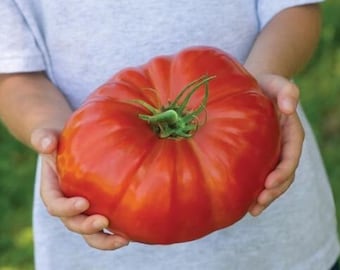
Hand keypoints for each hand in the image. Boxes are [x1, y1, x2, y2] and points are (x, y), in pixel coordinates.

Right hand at [31, 128, 128, 249]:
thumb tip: (46, 144)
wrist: (72, 146)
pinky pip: (106, 225)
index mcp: (53, 190)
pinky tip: (132, 231)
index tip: (83, 202)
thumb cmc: (61, 141)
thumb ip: (43, 138)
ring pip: (90, 233)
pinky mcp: (99, 208)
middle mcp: (67, 204)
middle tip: (103, 221)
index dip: (66, 207)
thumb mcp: (49, 136)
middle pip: (73, 224)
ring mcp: (84, 210)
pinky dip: (117, 232)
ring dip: (105, 239)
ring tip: (124, 239)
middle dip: (87, 227)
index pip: (54, 204)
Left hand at [248, 74, 304, 215]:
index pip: (291, 156)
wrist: (252, 88)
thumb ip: (287, 90)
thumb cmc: (263, 85)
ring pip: (273, 180)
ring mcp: (272, 153)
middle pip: (284, 174)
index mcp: (290, 132)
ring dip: (265, 196)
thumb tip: (290, 107)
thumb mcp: (276, 83)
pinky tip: (242, 202)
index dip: (283, 171)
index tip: (269, 182)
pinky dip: (254, 189)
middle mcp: (283, 146)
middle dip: (273, 191)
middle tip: (258, 204)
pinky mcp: (258, 156)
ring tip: (252, 210)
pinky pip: (259, 175)